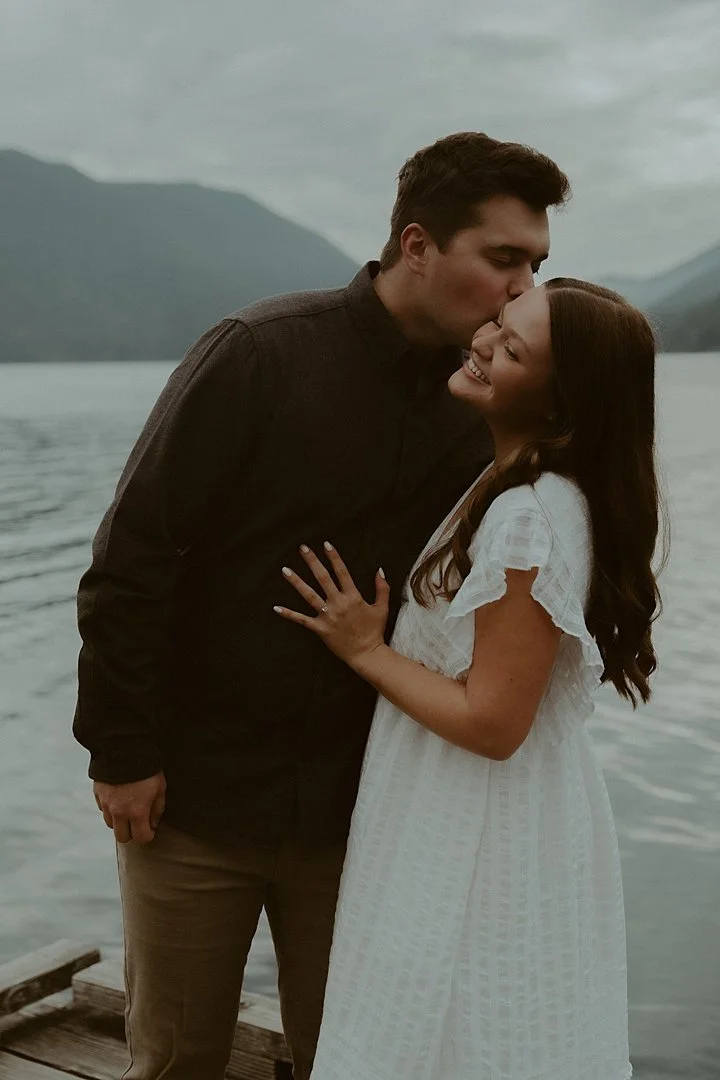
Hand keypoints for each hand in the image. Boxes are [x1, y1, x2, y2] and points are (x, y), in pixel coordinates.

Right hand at [93, 771, 165, 844]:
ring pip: (110, 824)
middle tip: (139, 822)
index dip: (148, 836)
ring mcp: (106, 804)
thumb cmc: (146, 768)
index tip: (151, 830)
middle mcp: (118, 812)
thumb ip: (157, 808)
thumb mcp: (160, 787)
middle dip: (131, 832)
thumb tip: (153, 823)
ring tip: (128, 808)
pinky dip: (110, 808)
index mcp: (136, 812)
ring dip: (119, 821)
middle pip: (122, 837)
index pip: (141, 838)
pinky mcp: (98, 794)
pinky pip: (103, 809)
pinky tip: (118, 798)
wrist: (124, 748)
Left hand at [274, 542, 388, 669]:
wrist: (367, 654)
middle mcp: (338, 604)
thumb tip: (380, 570)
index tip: (326, 544)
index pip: (342, 572)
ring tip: (285, 570)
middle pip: (323, 578)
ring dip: (296, 582)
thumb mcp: (382, 608)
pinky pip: (302, 620)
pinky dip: (289, 614)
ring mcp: (328, 616)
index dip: (334, 557)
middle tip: (303, 548)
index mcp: (353, 597)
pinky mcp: (320, 629)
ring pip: (309, 595)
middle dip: (312, 562)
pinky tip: (276, 608)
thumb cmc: (375, 631)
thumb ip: (381, 588)